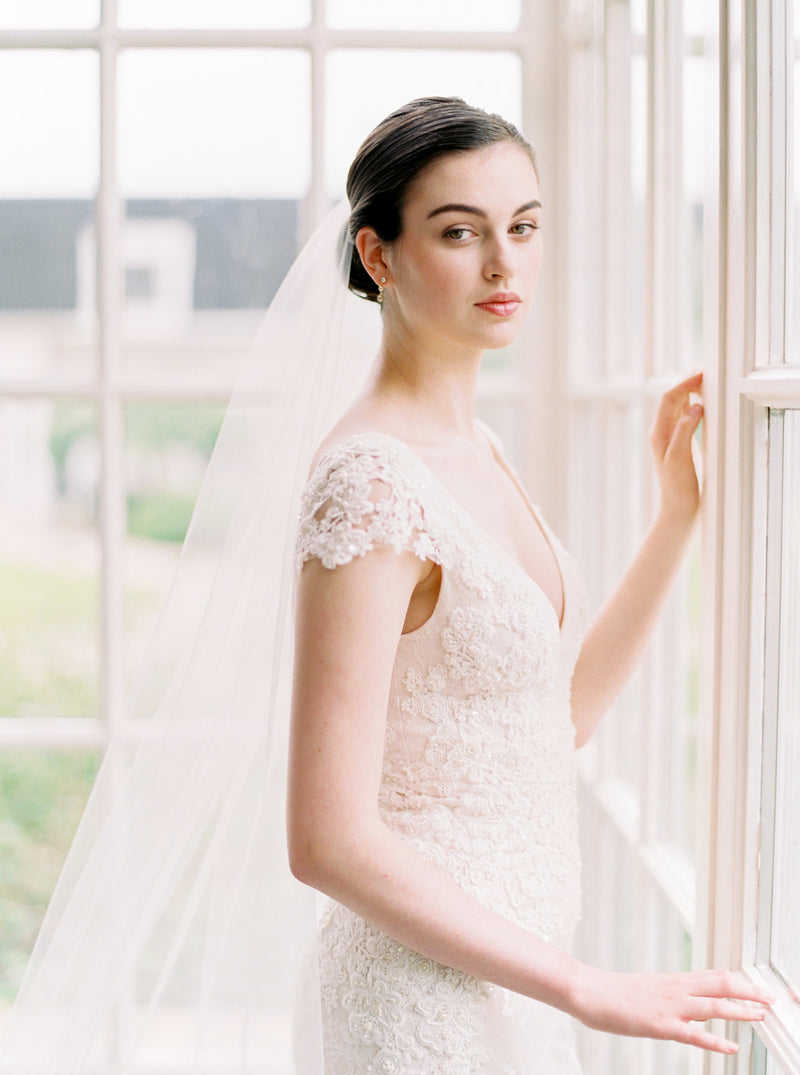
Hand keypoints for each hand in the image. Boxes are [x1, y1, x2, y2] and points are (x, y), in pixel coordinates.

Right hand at [570, 964, 774, 1053]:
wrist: (588, 990)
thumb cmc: (614, 993)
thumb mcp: (650, 991)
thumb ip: (676, 998)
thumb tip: (698, 1009)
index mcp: (674, 980)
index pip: (716, 975)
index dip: (741, 982)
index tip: (759, 989)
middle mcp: (676, 989)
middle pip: (722, 983)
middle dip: (750, 991)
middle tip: (771, 999)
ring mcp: (669, 1006)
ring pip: (713, 1004)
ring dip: (741, 1010)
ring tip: (761, 1017)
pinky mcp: (660, 1024)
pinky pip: (694, 1033)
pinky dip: (716, 1040)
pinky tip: (731, 1047)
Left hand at [650, 371, 703, 527]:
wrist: (678, 511)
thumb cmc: (678, 488)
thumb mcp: (681, 458)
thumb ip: (685, 431)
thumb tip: (695, 406)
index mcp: (659, 433)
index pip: (669, 399)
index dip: (684, 383)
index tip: (701, 373)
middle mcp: (662, 433)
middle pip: (672, 400)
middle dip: (686, 383)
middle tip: (704, 371)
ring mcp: (671, 439)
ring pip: (678, 408)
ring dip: (689, 392)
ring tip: (703, 381)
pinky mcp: (680, 446)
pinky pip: (685, 419)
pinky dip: (693, 407)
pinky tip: (702, 403)